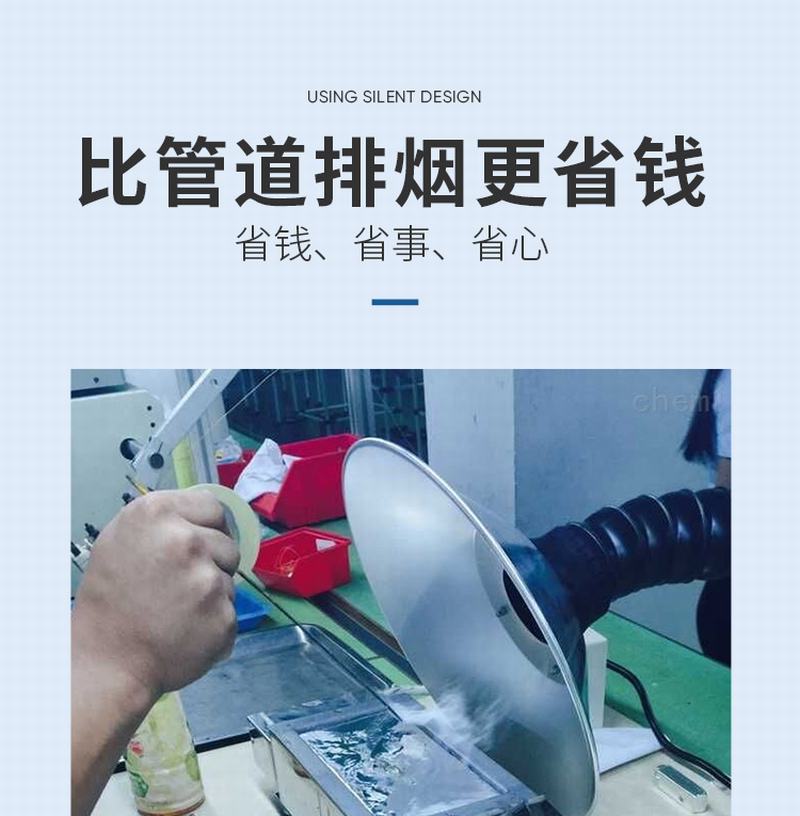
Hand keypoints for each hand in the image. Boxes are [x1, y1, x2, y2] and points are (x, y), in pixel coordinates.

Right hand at [72, 489, 240, 698]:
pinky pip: (230, 610)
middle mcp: (185, 540)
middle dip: (212, 561)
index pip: (212, 506)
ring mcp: (207, 579)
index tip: (194, 547)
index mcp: (156, 513)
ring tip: (178, 609)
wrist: (105, 663)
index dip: (207, 527)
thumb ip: (166, 521)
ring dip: (213, 592)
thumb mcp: (123, 539)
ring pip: (230, 577)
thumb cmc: (110, 599)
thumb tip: (205, 515)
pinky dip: (214, 622)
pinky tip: (186, 631)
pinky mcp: (223, 615)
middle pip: (227, 542)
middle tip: (178, 585)